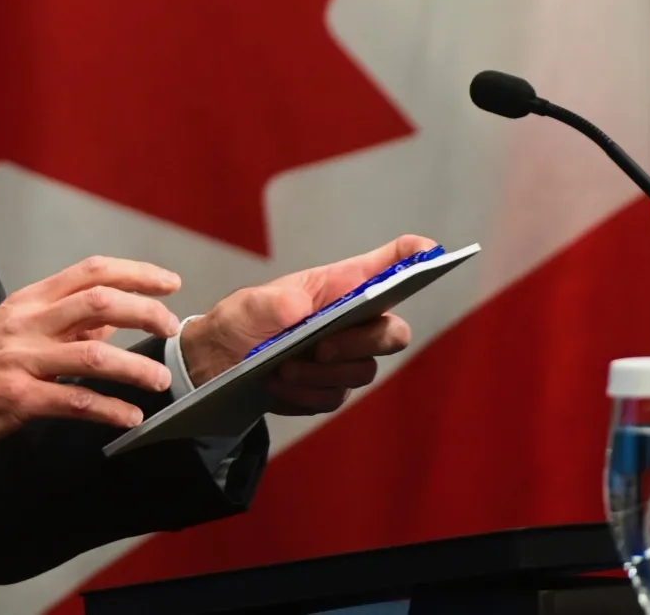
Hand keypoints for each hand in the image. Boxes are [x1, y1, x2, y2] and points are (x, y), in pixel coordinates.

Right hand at [0, 256, 183, 455]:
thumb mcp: (14, 330)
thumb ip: (63, 324)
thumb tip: (109, 322)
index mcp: (28, 301)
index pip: (91, 272)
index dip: (135, 273)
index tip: (168, 283)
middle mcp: (27, 323)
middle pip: (100, 303)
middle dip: (145, 312)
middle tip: (171, 328)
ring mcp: (22, 360)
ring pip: (94, 354)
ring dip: (136, 367)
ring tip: (160, 381)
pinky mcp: (19, 398)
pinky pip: (76, 401)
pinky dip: (110, 409)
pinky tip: (130, 417)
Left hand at [179, 234, 435, 415]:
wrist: (219, 364)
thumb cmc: (242, 320)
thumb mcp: (249, 304)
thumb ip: (273, 303)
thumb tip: (299, 309)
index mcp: (338, 287)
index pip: (387, 268)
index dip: (414, 258)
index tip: (430, 252)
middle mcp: (352, 321)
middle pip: (392, 333)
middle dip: (362, 343)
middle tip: (321, 348)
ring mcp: (346, 358)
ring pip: (363, 371)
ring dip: (320, 374)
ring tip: (283, 368)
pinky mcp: (331, 388)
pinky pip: (333, 397)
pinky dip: (304, 393)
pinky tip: (277, 384)